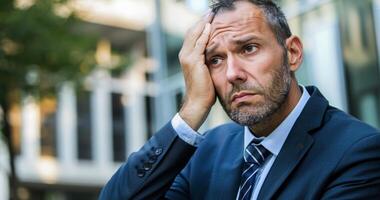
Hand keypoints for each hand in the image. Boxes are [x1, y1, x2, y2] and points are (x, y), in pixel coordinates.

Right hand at [178, 12, 214, 130]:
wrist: (197, 103)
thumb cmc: (204, 90)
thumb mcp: (206, 72)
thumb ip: (208, 60)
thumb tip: (217, 53)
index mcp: (187, 56)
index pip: (194, 35)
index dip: (201, 25)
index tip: (210, 17)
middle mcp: (184, 54)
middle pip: (192, 31)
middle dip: (202, 20)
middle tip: (211, 11)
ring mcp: (187, 57)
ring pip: (195, 34)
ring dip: (203, 23)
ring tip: (211, 14)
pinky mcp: (193, 61)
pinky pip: (199, 43)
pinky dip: (204, 34)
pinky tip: (211, 26)